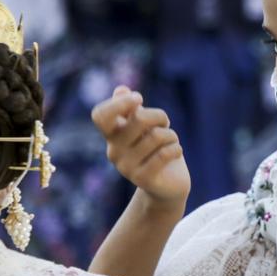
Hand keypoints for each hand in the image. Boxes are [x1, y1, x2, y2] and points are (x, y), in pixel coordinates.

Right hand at [92, 87, 188, 205]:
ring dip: (171, 135)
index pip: (100, 115)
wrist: (167, 185)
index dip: (119, 103)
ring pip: (156, 136)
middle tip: (164, 124)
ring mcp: (126, 167)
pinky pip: (164, 154)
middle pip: (140, 119)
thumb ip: (132, 109)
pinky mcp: (142, 179)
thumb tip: (121, 90)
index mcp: (112, 135)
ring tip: (171, 142)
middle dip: (160, 116)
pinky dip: (176, 149)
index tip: (139, 99)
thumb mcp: (145, 126)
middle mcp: (114, 151)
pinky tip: (176, 152)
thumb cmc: (156, 149)